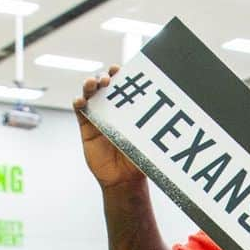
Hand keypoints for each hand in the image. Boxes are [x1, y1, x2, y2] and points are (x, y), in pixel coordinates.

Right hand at [73, 65, 144, 189]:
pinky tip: (81, 100)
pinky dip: (79, 102)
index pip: (123, 87)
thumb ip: (151, 130)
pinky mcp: (86, 127)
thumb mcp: (146, 142)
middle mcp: (111, 110)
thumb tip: (171, 116)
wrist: (124, 180)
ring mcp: (98, 116)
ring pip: (90, 94)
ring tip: (93, 83)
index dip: (120, 75)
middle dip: (105, 77)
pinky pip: (80, 111)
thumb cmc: (138, 161)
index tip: (121, 70)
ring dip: (89, 85)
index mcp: (127, 110)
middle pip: (104, 86)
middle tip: (110, 77)